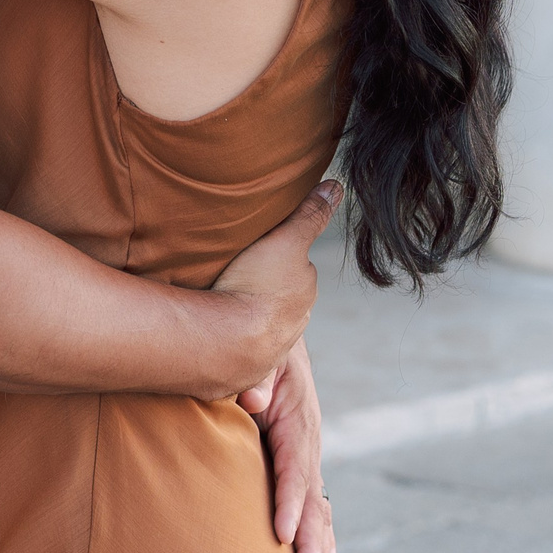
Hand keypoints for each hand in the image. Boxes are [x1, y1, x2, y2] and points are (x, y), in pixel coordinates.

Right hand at [211, 180, 339, 400]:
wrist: (230, 342)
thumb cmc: (257, 286)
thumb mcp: (285, 239)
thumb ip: (310, 214)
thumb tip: (337, 186)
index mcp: (304, 288)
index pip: (296, 266)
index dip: (276, 254)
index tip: (257, 249)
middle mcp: (296, 319)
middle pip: (279, 294)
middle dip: (262, 284)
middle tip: (236, 272)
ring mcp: (273, 345)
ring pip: (260, 319)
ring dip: (246, 310)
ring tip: (222, 297)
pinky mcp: (247, 365)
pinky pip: (240, 342)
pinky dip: (231, 332)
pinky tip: (215, 324)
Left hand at [245, 339, 334, 552]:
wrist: (273, 335)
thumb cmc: (260, 351)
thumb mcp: (260, 355)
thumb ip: (255, 375)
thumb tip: (251, 400)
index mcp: (298, 421)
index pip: (295, 471)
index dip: (290, 504)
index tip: (281, 537)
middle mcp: (310, 444)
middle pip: (313, 501)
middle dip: (312, 543)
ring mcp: (309, 456)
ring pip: (318, 510)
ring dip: (320, 548)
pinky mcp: (302, 462)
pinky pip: (315, 505)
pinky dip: (321, 537)